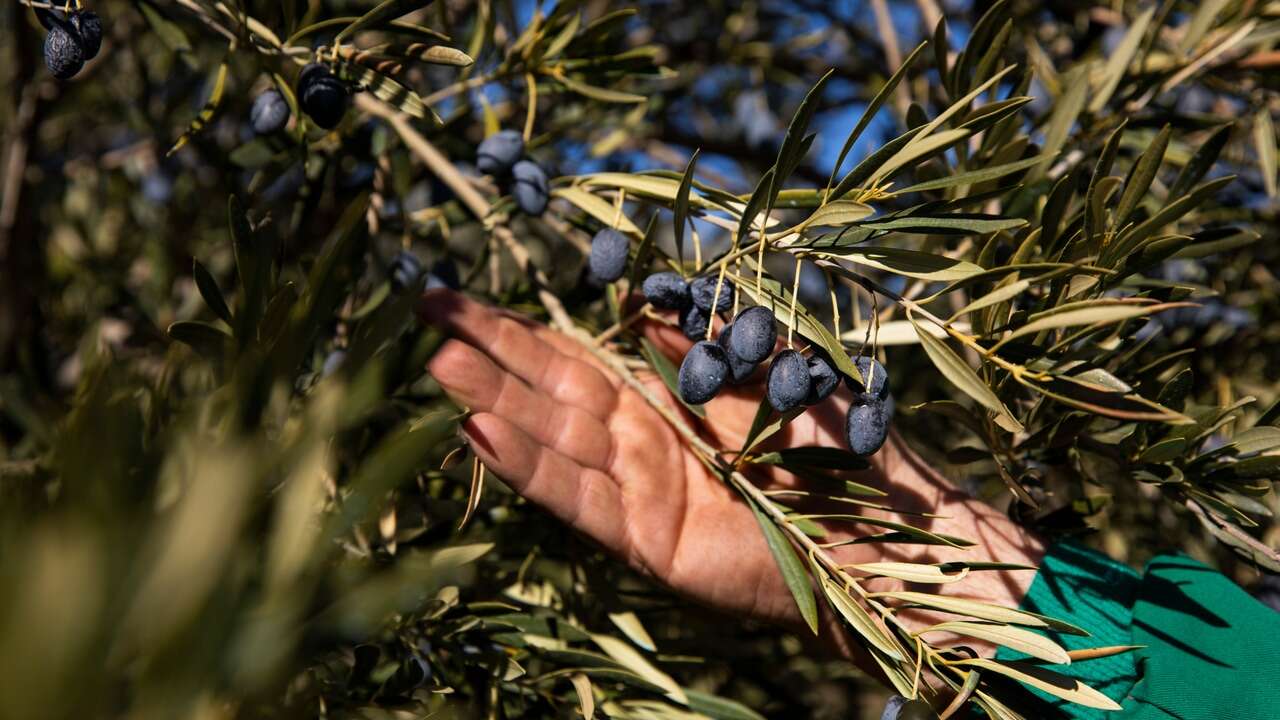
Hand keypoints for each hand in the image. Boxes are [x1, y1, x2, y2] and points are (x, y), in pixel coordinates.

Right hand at [419, 290, 1042, 642]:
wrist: (890, 529)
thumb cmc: (835, 443)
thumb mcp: (757, 367)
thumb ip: (691, 342)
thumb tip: (631, 304)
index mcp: (660, 396)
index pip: (569, 356)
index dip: (511, 328)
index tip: (453, 297)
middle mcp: (639, 442)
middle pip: (547, 391)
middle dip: (486, 353)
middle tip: (422, 313)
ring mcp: (639, 492)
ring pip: (554, 441)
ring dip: (496, 404)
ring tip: (438, 366)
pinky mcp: (649, 541)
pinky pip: (580, 498)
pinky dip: (532, 469)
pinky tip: (481, 436)